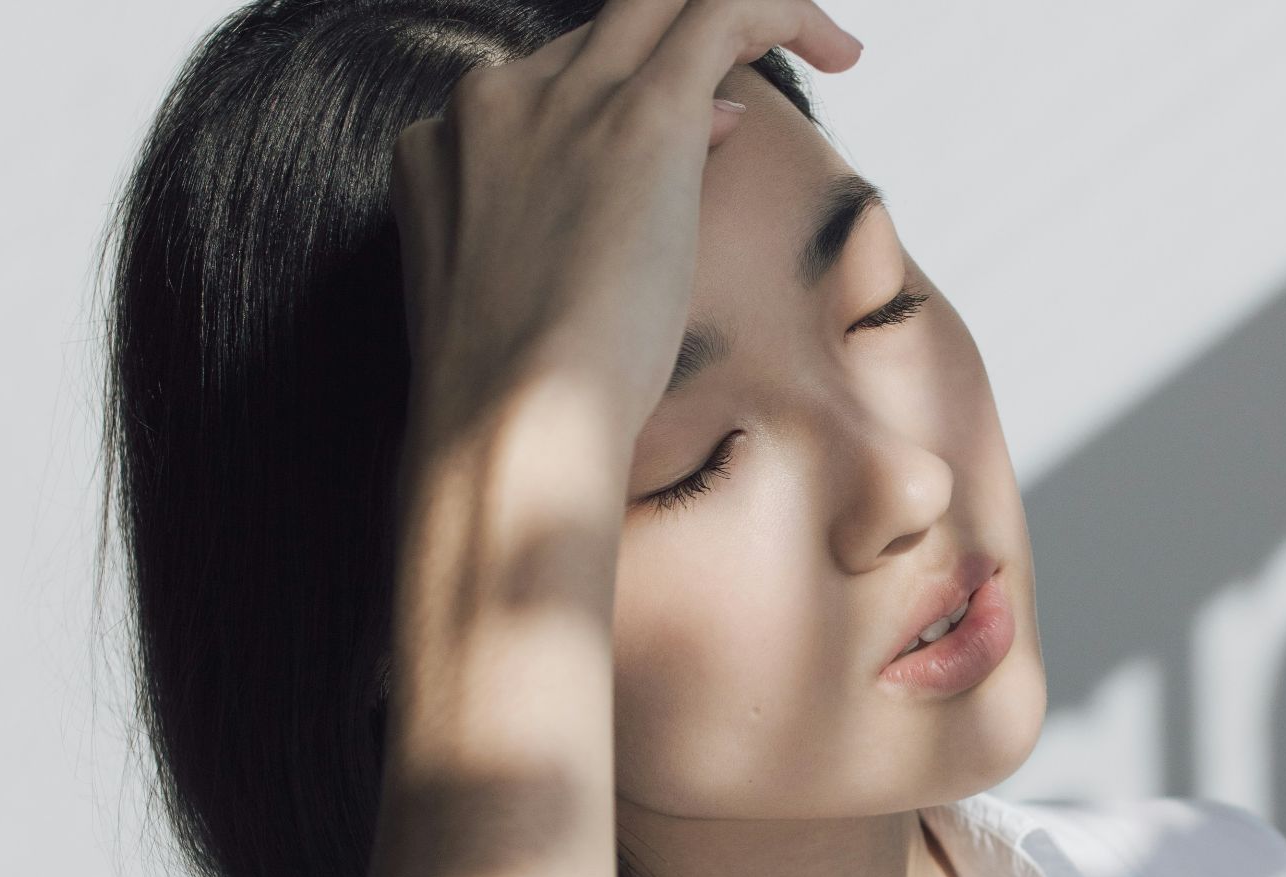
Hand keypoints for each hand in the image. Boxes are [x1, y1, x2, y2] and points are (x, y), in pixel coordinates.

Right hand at [387, 0, 862, 444]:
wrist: (511, 426)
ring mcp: (560, 100)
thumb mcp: (525, 299)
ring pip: (662, 0)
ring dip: (748, 14)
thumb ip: (568, 221)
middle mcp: (493, 102)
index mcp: (446, 147)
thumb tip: (686, 145)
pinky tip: (840, 52)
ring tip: (827, 46)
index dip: (630, 97)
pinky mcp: (637, 115)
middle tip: (770, 61)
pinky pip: (719, 11)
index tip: (705, 135)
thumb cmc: (519, 402)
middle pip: (607, 29)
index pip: (555, 81)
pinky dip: (782, 13)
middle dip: (687, 40)